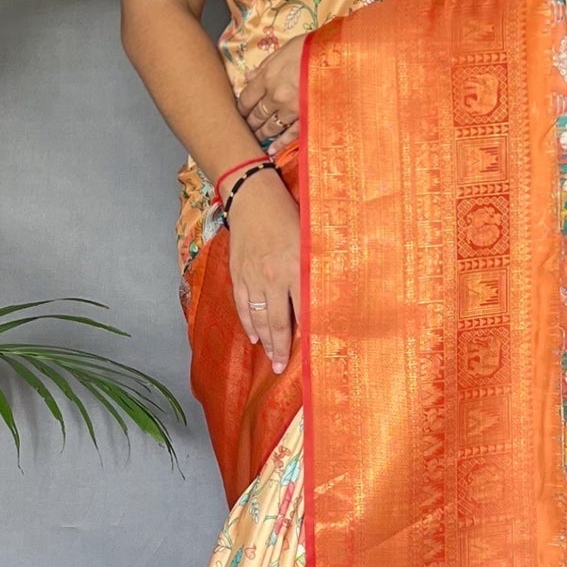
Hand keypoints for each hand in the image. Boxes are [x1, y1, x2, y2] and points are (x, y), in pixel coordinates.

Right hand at [227, 168, 298, 372]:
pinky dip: (248, 323)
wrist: (252, 198)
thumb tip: (328, 295)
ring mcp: (252, 278)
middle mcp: (272, 278)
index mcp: (295, 269)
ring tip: (269, 358)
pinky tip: (254, 335)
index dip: (305, 334)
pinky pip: (243, 306)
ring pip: (258, 317)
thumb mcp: (309, 239)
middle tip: (281, 368)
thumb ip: (316, 269)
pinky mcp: (238, 274)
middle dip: (280, 348)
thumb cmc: (287, 214)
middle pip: (277, 321)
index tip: (309, 353)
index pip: (302, 310)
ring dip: (265, 340)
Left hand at [235, 38, 304, 148]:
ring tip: (256, 139)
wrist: (338, 56)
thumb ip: (264, 66)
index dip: (240, 108)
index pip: (246, 98)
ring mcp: (290, 110)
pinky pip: (290, 134)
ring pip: (270, 127)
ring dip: (261, 134)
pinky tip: (272, 150)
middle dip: (249, 123)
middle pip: (256, 115)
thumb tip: (248, 76)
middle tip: (246, 129)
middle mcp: (275, 96)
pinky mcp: (306, 118)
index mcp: (267, 77)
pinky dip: (280, 144)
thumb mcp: (284, 50)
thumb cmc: (311, 49)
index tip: (239, 113)